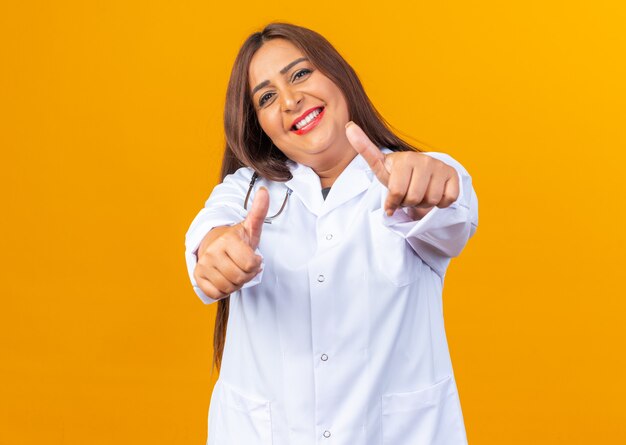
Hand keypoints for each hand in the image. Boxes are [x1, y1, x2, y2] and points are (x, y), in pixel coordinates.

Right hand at [193, 187, 269, 299]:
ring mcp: (203, 264)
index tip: (254, 258)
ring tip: (234, 272)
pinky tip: (224, 279)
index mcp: (227, 239)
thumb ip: (258, 212)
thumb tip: (264, 191)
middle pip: (240, 278)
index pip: (250, 264)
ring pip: (228, 287)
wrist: (214, 243)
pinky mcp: (197, 276)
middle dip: (246, 276)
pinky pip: (216, 294)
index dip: (256, 265)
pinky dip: (223, 290)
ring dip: (236, 284)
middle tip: (244, 267)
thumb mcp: (250, 227)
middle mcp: (212, 252)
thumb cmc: (237, 239)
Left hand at [345, 122, 459, 217]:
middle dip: (408, 203)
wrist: (421, 174)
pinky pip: (447, 199)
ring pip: (431, 200)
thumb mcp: (380, 166)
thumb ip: (365, 149)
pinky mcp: (453, 174)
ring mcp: (440, 166)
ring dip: (424, 204)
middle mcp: (423, 159)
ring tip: (419, 194)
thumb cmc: (398, 174)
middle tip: (407, 195)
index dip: (392, 200)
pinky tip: (434, 192)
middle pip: (414, 198)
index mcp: (403, 159)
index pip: (396, 191)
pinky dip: (440, 203)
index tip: (380, 184)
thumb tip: (349, 126)